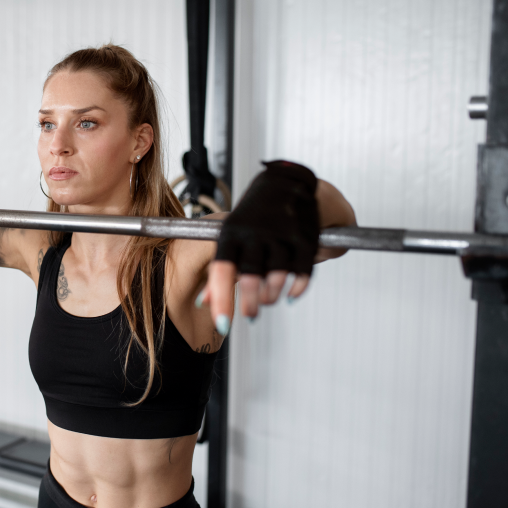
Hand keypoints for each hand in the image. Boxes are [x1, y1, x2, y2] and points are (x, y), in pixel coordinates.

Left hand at [197, 161, 319, 333]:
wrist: (287, 182)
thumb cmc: (253, 217)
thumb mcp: (231, 238)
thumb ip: (217, 271)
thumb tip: (202, 302)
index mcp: (231, 233)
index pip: (222, 269)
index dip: (220, 299)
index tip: (222, 325)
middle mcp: (255, 233)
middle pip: (250, 275)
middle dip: (249, 303)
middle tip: (250, 316)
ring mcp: (281, 233)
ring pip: (277, 275)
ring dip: (271, 294)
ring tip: (268, 300)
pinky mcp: (305, 236)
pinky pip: (303, 270)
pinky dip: (297, 287)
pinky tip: (290, 294)